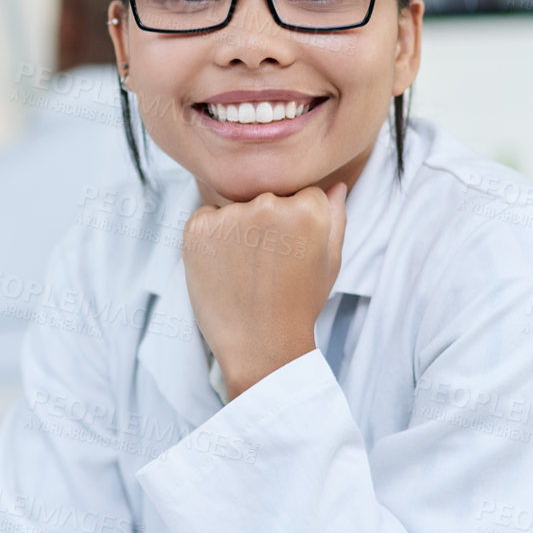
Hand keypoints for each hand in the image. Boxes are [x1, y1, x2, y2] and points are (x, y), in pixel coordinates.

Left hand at [182, 183, 346, 399]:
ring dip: (239, 230)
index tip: (293, 252)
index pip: (301, 193)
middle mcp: (268, 205)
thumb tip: (335, 185)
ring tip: (246, 271)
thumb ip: (334, 217)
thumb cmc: (299, 306)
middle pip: (267, 198)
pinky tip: (224, 268)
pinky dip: (211, 238)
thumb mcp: (330, 262)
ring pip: (236, 208)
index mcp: (307, 209)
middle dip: (268, 224)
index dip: (297, 224)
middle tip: (269, 266)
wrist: (260, 346)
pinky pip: (206, 218)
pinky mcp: (197, 228)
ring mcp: (230, 216)